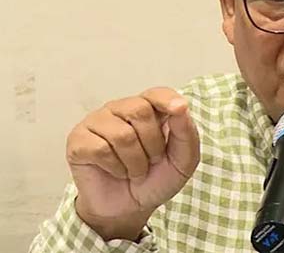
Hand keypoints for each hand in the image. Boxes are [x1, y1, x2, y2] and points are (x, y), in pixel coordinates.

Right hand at [65, 87, 199, 239]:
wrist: (131, 208)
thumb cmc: (156, 178)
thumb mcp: (183, 160)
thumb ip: (185, 132)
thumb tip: (180, 106)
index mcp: (149, 108)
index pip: (157, 93)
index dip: (167, 99)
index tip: (179, 109)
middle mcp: (121, 109)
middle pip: (140, 111)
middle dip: (153, 144)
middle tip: (152, 160)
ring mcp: (97, 122)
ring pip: (122, 134)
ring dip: (135, 162)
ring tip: (135, 170)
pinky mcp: (79, 140)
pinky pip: (100, 149)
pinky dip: (115, 167)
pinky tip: (117, 172)